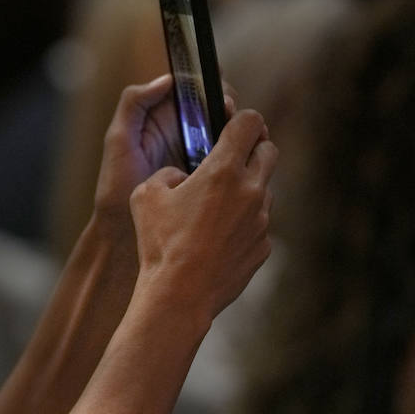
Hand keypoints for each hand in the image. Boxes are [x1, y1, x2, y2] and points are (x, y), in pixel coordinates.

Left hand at [95, 75, 237, 216]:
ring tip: (246, 132)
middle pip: (216, 104)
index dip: (208, 84)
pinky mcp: (208, 175)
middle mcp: (182, 130)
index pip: (192, 88)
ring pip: (228, 130)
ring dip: (241, 127)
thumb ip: (134, 104)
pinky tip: (247, 154)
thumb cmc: (116, 186)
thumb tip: (167, 80)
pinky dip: (242, 152)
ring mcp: (198, 152)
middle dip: (228, 103)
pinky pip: (230, 157)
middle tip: (229, 112)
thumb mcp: (118, 140)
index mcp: (162, 116)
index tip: (216, 93)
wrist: (125, 233)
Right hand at [128, 108, 276, 320]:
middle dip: (252, 149)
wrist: (180, 295)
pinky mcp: (263, 246)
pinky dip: (244, 223)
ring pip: (264, 189)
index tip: (233, 125)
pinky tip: (218, 237)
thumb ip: (167, 173)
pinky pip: (259, 224)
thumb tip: (181, 176)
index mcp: (222, 170)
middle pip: (269, 150)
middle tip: (230, 159)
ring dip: (247, 189)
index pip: (251, 123)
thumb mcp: (145, 196)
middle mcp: (250, 190)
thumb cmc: (160, 244)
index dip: (242, 119)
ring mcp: (261, 220)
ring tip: (216, 206)